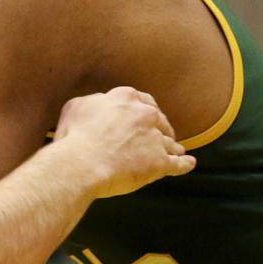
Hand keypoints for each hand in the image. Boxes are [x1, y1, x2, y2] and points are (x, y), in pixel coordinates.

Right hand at [53, 86, 194, 198]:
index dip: (145, 110)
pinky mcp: (160, 163)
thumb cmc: (74, 138)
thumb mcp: (75, 107)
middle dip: (161, 127)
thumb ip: (93, 102)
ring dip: (173, 146)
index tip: (146, 116)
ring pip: (169, 142)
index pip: (143, 101)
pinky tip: (188, 163)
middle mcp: (145, 115)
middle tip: (160, 135)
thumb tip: (99, 103)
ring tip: (177, 152)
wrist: (80, 164)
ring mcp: (155, 139)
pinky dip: (184, 164)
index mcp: (125, 98)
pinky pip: (178, 164)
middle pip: (160, 120)